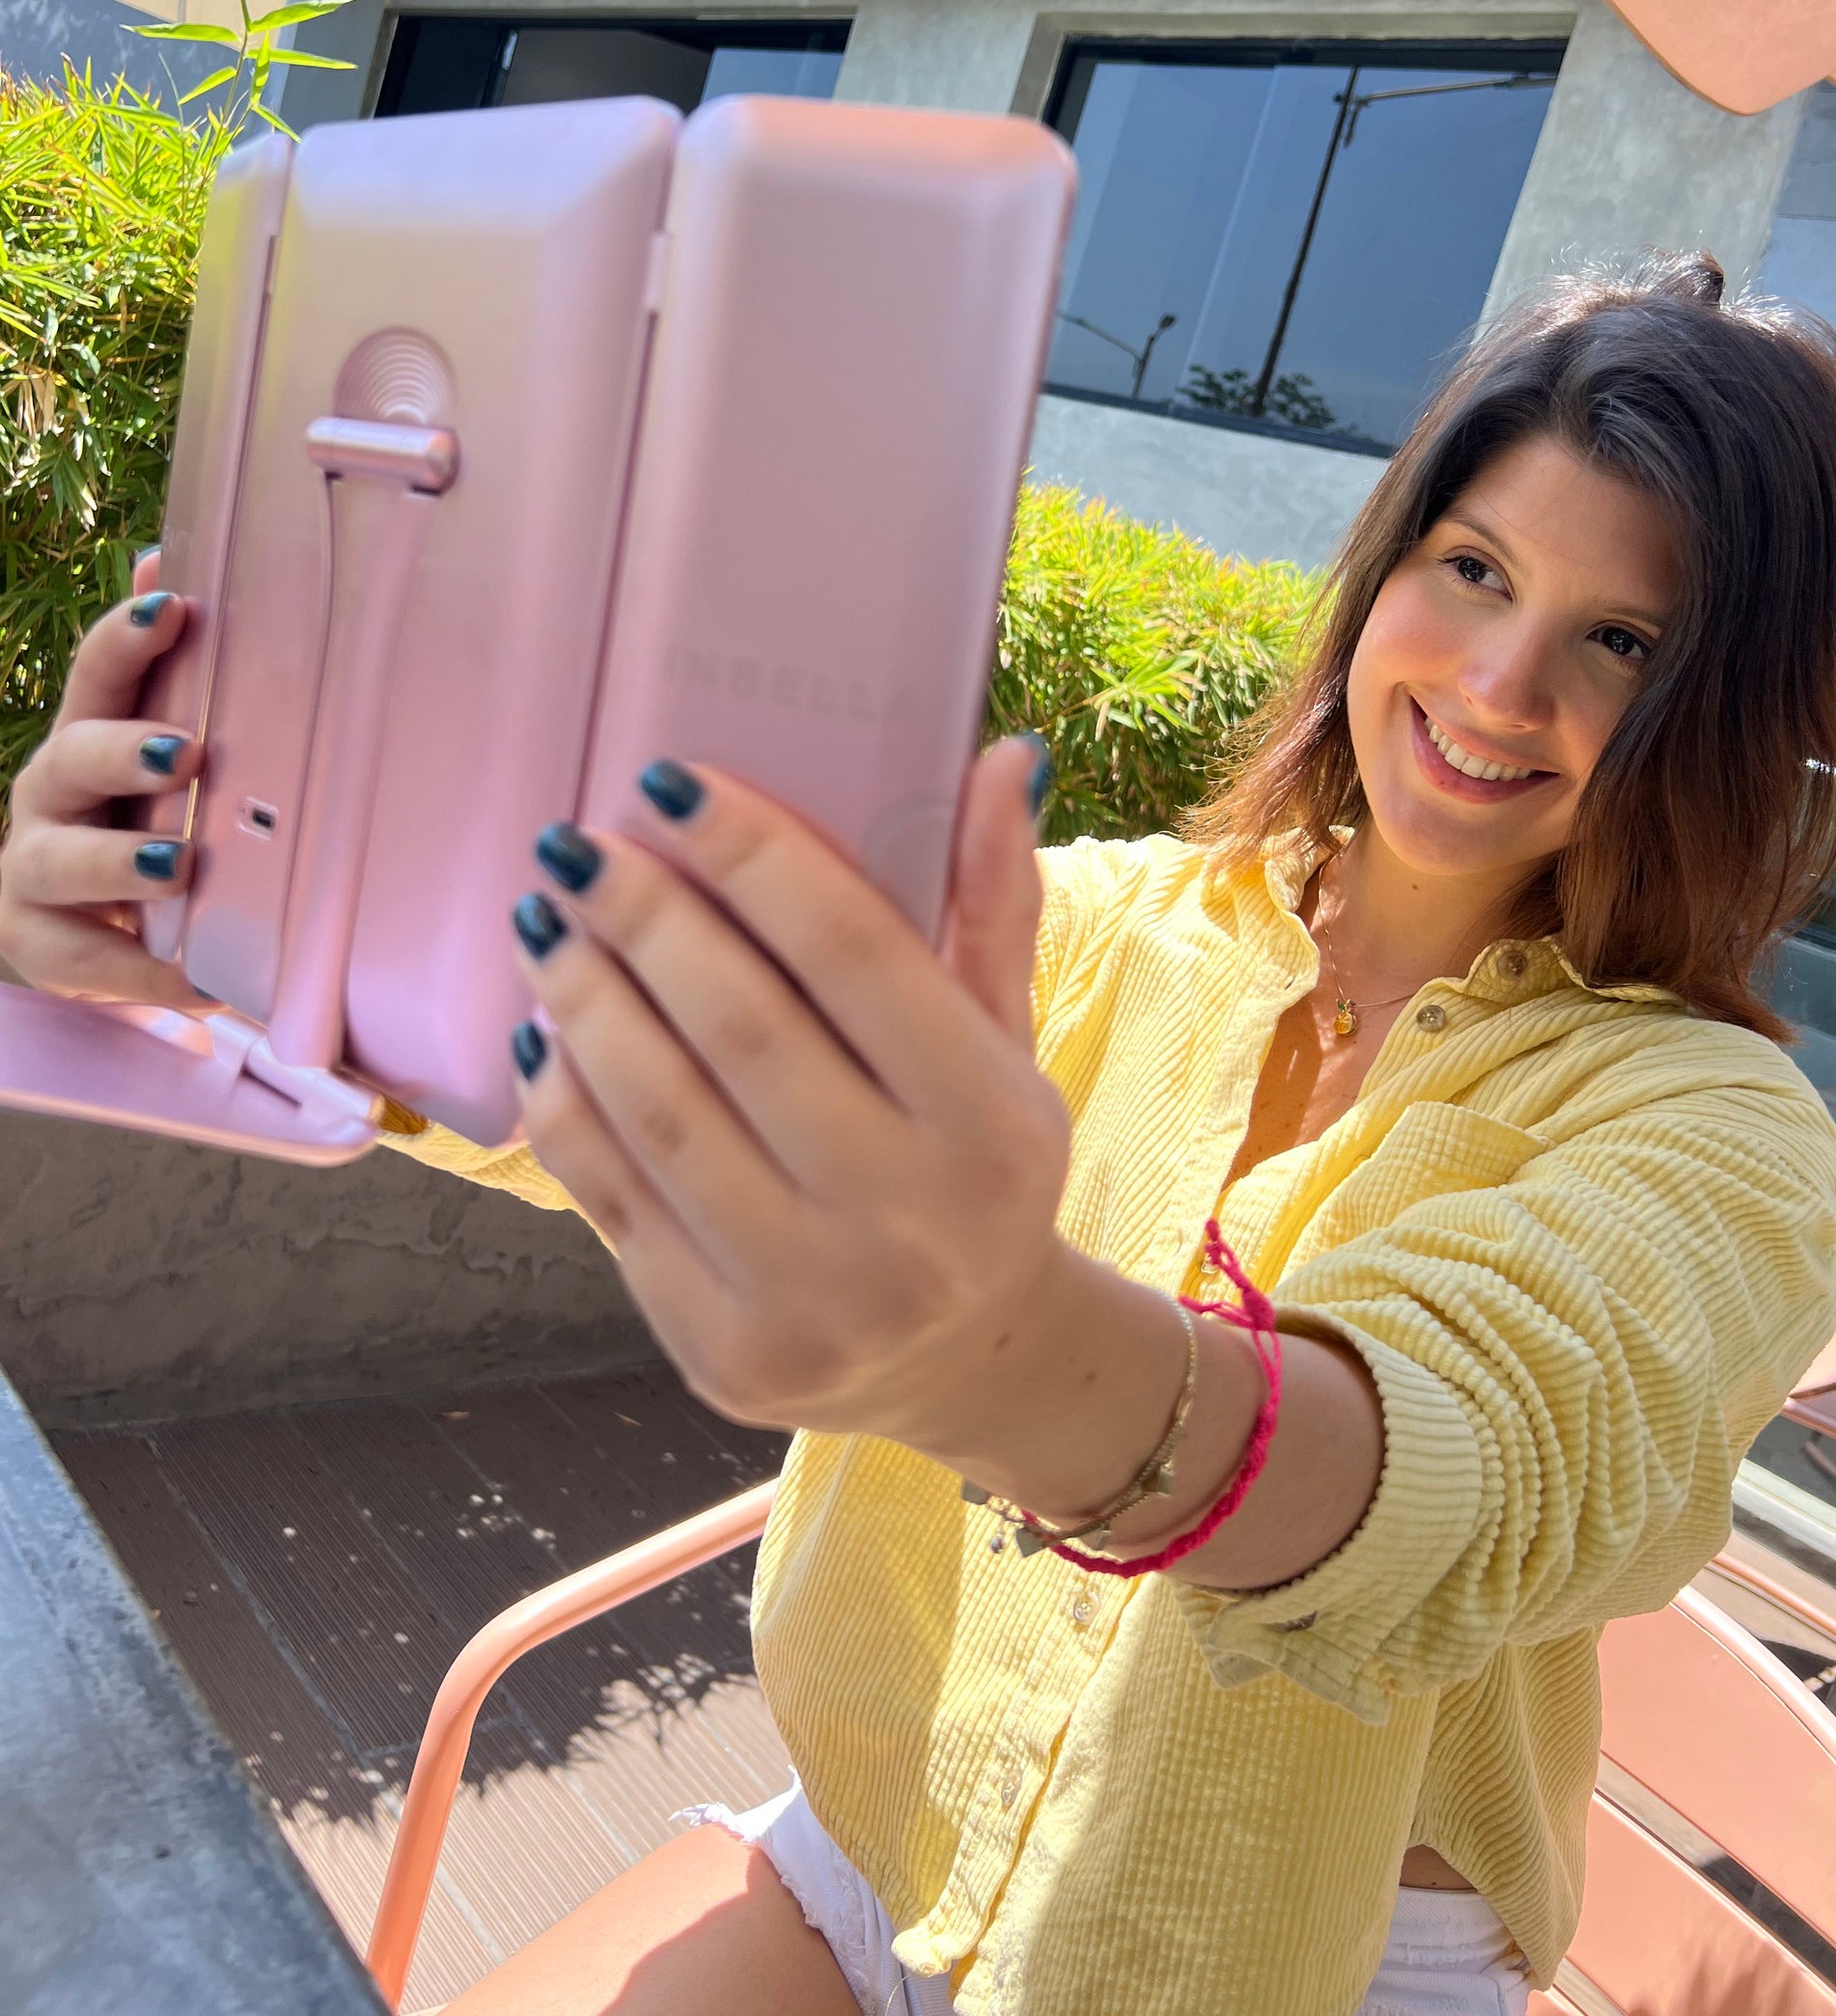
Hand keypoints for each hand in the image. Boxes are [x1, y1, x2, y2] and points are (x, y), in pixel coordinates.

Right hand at [0, 550, 205, 1009]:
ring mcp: (36, 869)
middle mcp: (51, 794)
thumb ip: (172, 670)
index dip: (126, 640)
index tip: (172, 609)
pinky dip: (143, 970)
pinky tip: (197, 982)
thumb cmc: (141, 816)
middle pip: (70, 760)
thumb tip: (162, 566)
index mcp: (89, 734)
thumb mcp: (164, 745)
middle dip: (121, 753)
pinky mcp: (42, 945)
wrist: (95, 923)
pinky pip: (86, 959)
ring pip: (60, 861)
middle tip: (186, 755)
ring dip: (117, 862)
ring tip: (178, 866)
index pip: (99, 675)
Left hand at [509, 738, 1081, 1457]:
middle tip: (575, 844)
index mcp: (992, 1125)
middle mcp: (909, 1220)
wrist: (960, 1364)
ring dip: (585, 999)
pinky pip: (614, 1202)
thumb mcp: (1007, 1042)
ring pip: (662, 1116)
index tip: (671, 782)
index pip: (857, 957)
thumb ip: (993, 903)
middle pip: (742, 1029)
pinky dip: (565, 1106)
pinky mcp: (724, 1352)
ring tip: (543, 921)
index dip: (757, 858)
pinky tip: (543, 1031)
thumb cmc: (974, 1166)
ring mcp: (812, 1300)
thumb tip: (1002, 755)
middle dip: (643, 919)